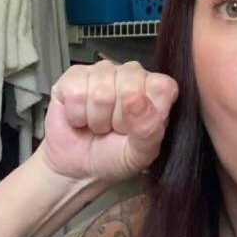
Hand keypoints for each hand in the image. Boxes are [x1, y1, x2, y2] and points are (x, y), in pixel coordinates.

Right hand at [40, 60, 177, 182]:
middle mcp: (133, 75)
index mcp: (157, 90)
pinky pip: (76, 92)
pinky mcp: (75, 73)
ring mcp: (104, 71)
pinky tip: (80, 118)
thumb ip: (148, 129)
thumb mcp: (139, 155)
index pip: (161, 86)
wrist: (76, 165)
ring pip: (101, 93)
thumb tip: (137, 99)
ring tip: (98, 125)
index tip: (137, 128)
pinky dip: (76, 115)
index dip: (145, 113)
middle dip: (118, 120)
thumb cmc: (113, 157)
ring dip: (96, 119)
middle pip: (129, 89)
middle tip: (115, 129)